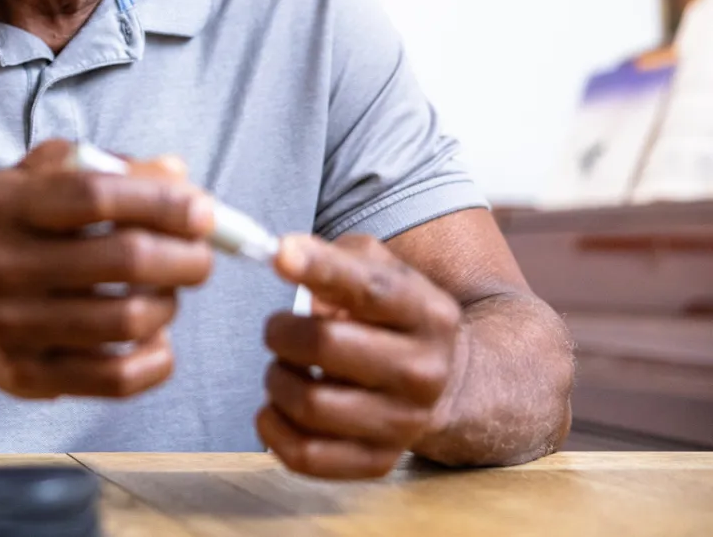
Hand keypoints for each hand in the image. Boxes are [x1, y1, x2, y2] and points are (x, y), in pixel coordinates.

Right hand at [0, 139, 214, 399]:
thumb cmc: (10, 228)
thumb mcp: (36, 178)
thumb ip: (104, 165)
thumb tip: (177, 174)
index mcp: (2, 203)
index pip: (94, 195)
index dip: (160, 201)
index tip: (204, 211)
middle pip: (122, 259)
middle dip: (184, 257)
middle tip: (202, 257)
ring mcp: (8, 326)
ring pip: (126, 320)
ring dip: (168, 305)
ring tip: (167, 293)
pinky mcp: (23, 376)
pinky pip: (115, 378)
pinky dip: (155, 359)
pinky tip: (155, 338)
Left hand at [257, 233, 462, 477]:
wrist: (444, 381)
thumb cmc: (390, 315)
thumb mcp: (379, 270)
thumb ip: (336, 258)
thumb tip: (289, 260)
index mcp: (427, 313)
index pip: (370, 289)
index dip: (320, 267)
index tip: (279, 255)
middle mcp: (424, 371)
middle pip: (327, 345)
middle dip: (281, 332)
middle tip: (277, 329)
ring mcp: (405, 422)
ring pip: (310, 403)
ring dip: (276, 379)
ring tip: (284, 367)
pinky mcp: (379, 461)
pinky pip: (307, 455)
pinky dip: (273, 428)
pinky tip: (275, 407)